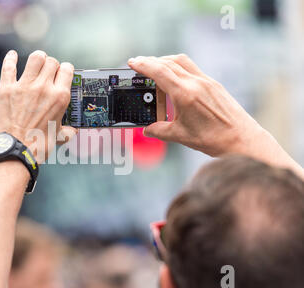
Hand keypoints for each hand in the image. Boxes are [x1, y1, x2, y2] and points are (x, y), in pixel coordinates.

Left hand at [0, 50, 76, 162]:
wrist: (13, 150)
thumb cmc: (37, 146)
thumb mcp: (58, 138)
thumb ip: (67, 132)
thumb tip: (73, 132)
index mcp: (59, 98)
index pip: (67, 70)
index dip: (65, 69)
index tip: (62, 73)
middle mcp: (44, 88)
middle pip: (51, 62)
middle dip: (51, 64)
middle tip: (48, 71)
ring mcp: (24, 86)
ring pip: (35, 58)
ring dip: (37, 58)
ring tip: (36, 62)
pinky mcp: (6, 89)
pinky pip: (9, 67)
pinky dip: (11, 59)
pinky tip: (12, 56)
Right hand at [128, 54, 263, 156]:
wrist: (242, 140)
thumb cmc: (214, 139)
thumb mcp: (180, 136)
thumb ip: (159, 131)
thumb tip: (148, 129)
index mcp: (186, 94)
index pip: (160, 72)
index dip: (143, 65)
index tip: (132, 62)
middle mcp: (197, 83)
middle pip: (169, 62)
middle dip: (151, 61)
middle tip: (138, 65)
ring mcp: (207, 81)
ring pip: (182, 61)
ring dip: (165, 61)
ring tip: (154, 70)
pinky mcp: (214, 84)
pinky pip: (192, 69)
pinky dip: (178, 68)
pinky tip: (174, 80)